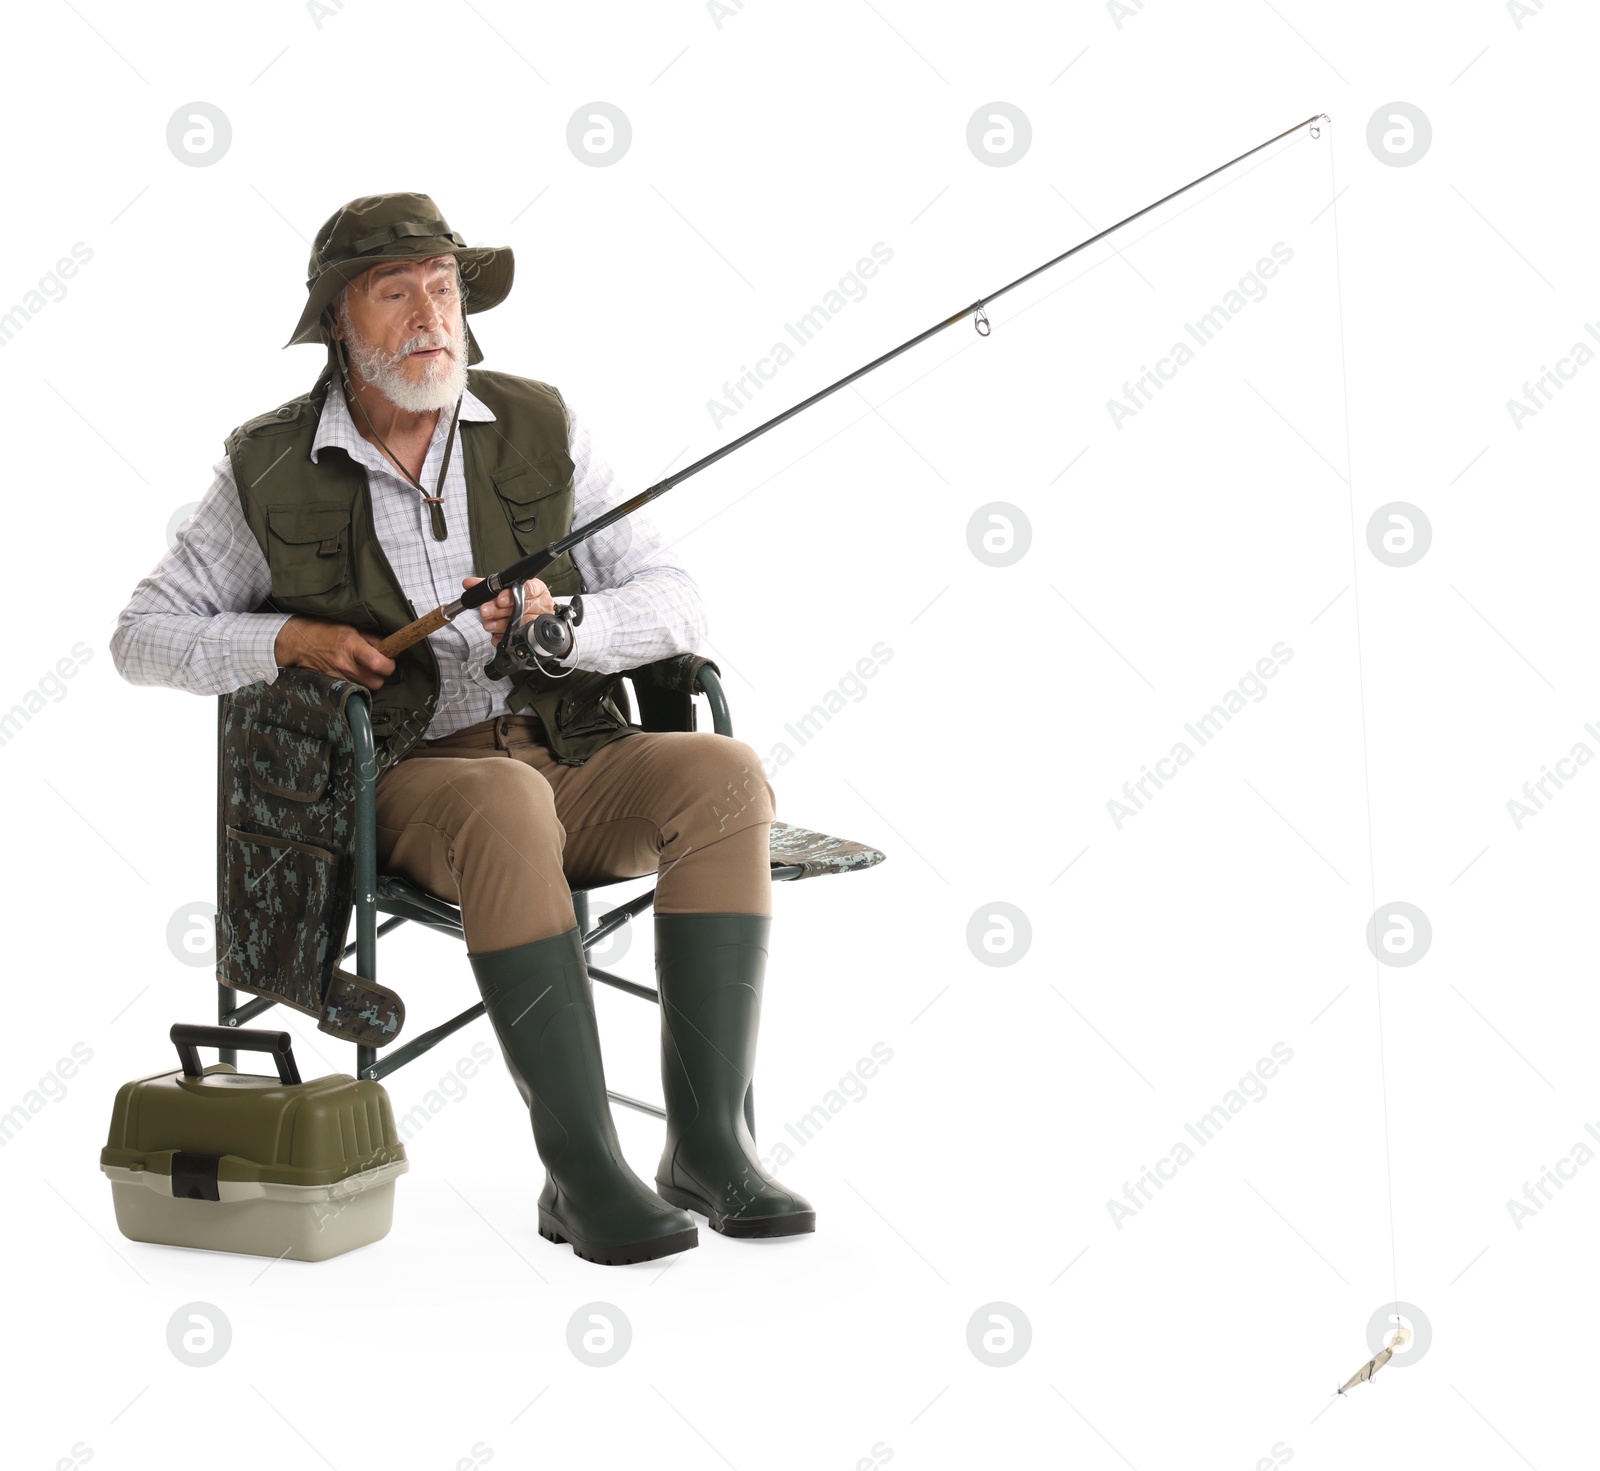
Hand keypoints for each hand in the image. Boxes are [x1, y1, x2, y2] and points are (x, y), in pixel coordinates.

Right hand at [274, 616, 395, 690]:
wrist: (297, 642)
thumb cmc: (325, 631)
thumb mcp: (351, 628)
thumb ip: (372, 639)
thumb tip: (391, 647)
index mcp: (352, 646)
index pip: (381, 665)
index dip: (390, 664)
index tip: (389, 659)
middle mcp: (346, 665)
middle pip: (378, 682)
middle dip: (381, 675)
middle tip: (376, 665)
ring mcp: (338, 677)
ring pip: (367, 689)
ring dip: (369, 681)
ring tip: (362, 668)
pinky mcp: (332, 685)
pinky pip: (353, 690)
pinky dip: (357, 684)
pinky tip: (352, 674)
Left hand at [466, 575, 553, 645]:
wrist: (535, 610)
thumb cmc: (520, 597)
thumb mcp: (506, 587)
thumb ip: (488, 584)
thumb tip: (468, 584)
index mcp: (536, 589)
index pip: (528, 590)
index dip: (511, 595)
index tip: (499, 599)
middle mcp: (540, 604)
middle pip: (522, 607)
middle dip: (500, 610)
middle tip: (485, 611)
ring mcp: (538, 620)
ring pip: (521, 623)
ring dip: (501, 624)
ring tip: (488, 624)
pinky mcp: (533, 634)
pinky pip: (520, 637)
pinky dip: (505, 637)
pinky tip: (497, 637)